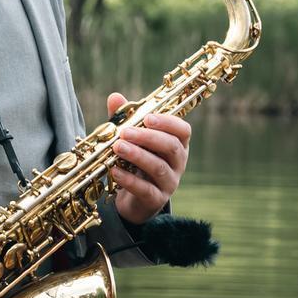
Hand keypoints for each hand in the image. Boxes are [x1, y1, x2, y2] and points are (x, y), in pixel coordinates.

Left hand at [107, 93, 191, 225]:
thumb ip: (125, 120)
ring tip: (117, 148)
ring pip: (159, 168)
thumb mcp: (131, 140)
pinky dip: (130, 180)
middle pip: (171, 147)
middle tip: (125, 132)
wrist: (134, 199)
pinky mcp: (156, 200)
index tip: (148, 118)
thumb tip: (115, 97)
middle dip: (148, 137)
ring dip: (138, 156)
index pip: (183, 130)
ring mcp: (169, 182)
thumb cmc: (136, 163)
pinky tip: (115, 171)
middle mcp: (178, 163)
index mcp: (176, 144)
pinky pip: (146, 189)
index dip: (168, 122)